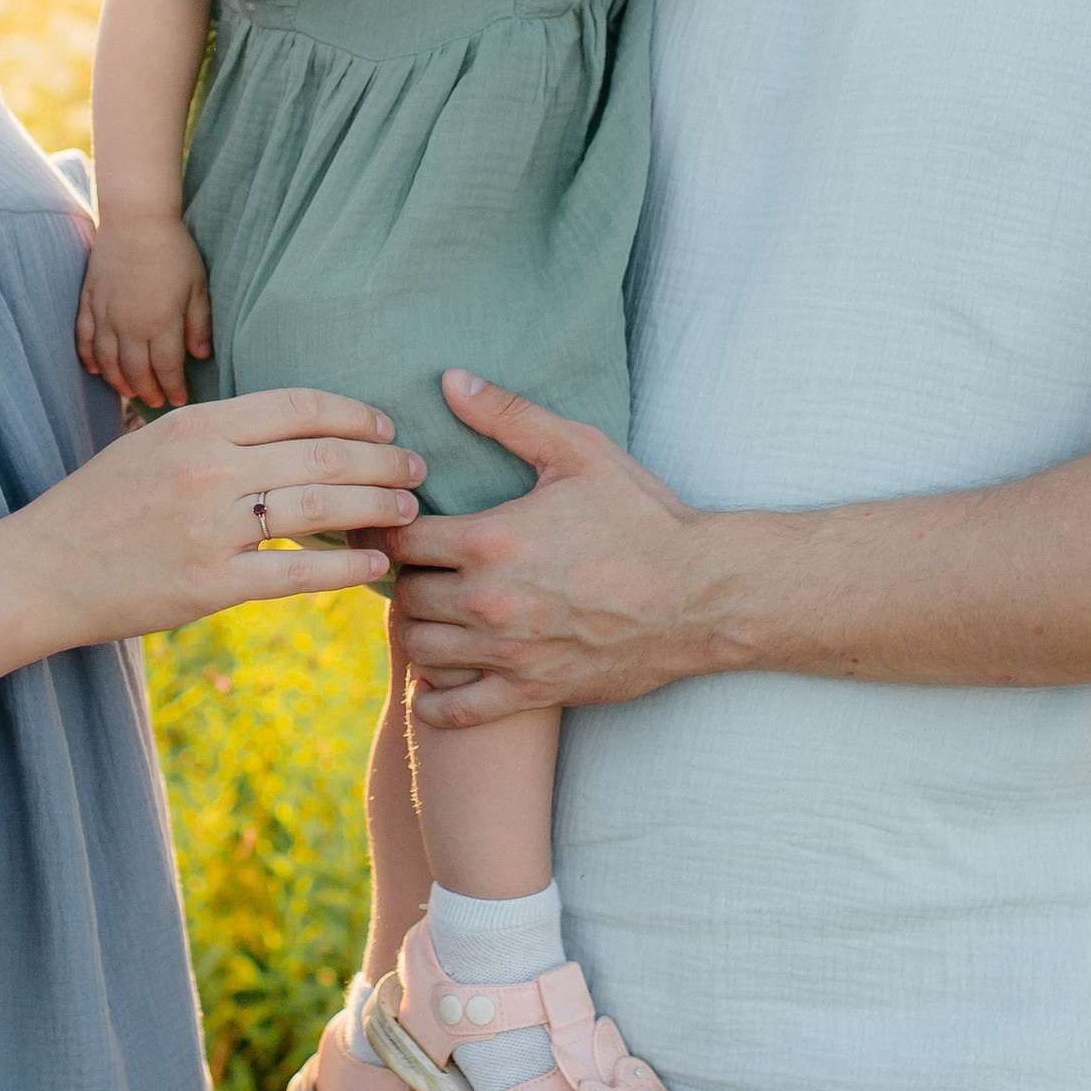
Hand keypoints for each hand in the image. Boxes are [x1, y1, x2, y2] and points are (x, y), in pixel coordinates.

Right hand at [0, 391, 426, 695]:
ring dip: (377, 508)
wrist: (40, 570)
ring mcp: (211, 528)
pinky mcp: (210, 586)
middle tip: (417, 469)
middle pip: (323, 455)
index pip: (299, 407)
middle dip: (383, 461)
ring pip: (320, 510)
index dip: (355, 415)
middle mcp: (209, 469)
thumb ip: (214, 434)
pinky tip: (374, 567)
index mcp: (196, 425)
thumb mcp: (148, 444)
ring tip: (408, 512)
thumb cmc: (96, 505)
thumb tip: (286, 430)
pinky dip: (346, 569)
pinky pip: (297, 576)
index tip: (384, 427)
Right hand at [77, 210, 213, 409]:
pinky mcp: (88, 302)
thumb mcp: (197, 286)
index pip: (167, 369)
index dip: (173, 389)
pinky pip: (84, 339)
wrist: (135, 218)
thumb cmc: (173, 250)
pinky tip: (96, 370)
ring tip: (130, 393)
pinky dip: (89, 358)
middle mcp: (130, 325)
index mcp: (161, 323)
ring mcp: (105, 315)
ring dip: (119, 382)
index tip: (179, 400)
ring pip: (108, 362)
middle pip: (136, 372)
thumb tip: (200, 356)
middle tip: (156, 402)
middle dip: (148, 392)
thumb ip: (199, 324)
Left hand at [391, 370, 715, 724]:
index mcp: (491, 540)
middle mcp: (489, 601)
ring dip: (418, 631)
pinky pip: (457, 710)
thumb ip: (509, 415)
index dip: (388, 530)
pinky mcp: (532, 691)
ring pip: (421, 650)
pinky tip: (437, 682)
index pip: (400, 540)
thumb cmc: (643, 517)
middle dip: (405, 579)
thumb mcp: (579, 451)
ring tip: (432, 613)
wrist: (702, 595)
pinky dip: (435, 701)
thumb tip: (451, 380)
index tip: (395, 526)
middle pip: (404, 596)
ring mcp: (509, 652)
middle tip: (417, 569)